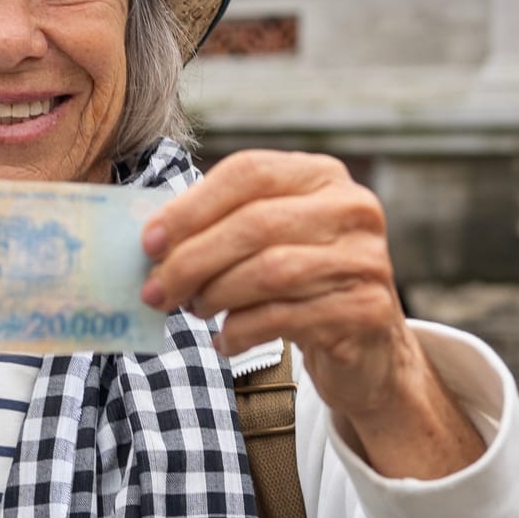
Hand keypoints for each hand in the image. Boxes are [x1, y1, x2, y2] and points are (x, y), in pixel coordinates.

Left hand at [141, 150, 427, 425]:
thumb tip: (150, 241)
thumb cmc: (301, 282)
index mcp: (322, 175)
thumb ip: (221, 225)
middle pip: (255, 224)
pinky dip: (241, 331)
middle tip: (156, 291)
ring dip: (216, 295)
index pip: (249, 172)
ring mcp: (365, 258)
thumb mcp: (270, 240)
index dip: (191, 206)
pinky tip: (224, 342)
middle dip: (193, 259)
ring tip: (194, 311)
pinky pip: (286, 317)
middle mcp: (352, 208)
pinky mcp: (366, 309)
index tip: (149, 243)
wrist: (369, 345)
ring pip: (270, 271)